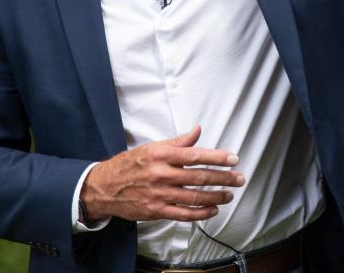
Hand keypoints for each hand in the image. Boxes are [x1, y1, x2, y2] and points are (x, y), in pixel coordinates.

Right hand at [80, 125, 244, 221]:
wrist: (103, 187)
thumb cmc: (130, 164)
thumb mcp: (152, 147)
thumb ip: (178, 141)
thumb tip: (198, 130)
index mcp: (161, 155)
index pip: (195, 155)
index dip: (217, 157)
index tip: (234, 158)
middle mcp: (161, 174)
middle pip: (199, 177)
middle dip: (223, 178)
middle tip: (239, 178)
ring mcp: (159, 194)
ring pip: (194, 197)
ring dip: (216, 197)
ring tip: (229, 195)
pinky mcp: (156, 211)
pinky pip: (183, 214)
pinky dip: (201, 213)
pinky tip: (213, 210)